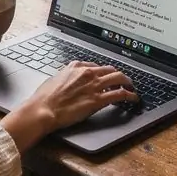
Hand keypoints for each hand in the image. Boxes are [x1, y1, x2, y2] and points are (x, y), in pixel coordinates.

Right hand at [3, 62, 137, 151]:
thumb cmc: (44, 98)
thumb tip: (68, 80)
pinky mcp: (99, 100)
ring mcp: (95, 86)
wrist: (43, 109)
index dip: (103, 72)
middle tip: (122, 81)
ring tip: (131, 87)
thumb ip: (66, 77)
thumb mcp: (55, 80)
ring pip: (119, 78)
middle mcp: (88, 73)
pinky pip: (120, 94)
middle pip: (111, 69)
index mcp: (76, 67)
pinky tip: (133, 98)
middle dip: (118, 75)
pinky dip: (130, 95)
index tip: (106, 76)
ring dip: (127, 82)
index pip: (96, 66)